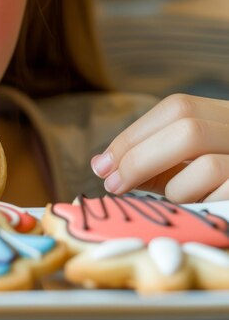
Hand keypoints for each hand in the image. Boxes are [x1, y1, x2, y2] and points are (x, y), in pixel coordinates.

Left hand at [91, 93, 228, 202]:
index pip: (177, 108)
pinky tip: (198, 211)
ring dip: (174, 190)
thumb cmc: (221, 190)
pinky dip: (198, 208)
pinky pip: (222, 197)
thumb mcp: (193, 168)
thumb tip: (106, 165)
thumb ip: (158, 163)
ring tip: (173, 202)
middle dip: (138, 157)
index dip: (134, 135)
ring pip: (207, 164)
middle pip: (187, 127)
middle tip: (112, 184)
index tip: (102, 164)